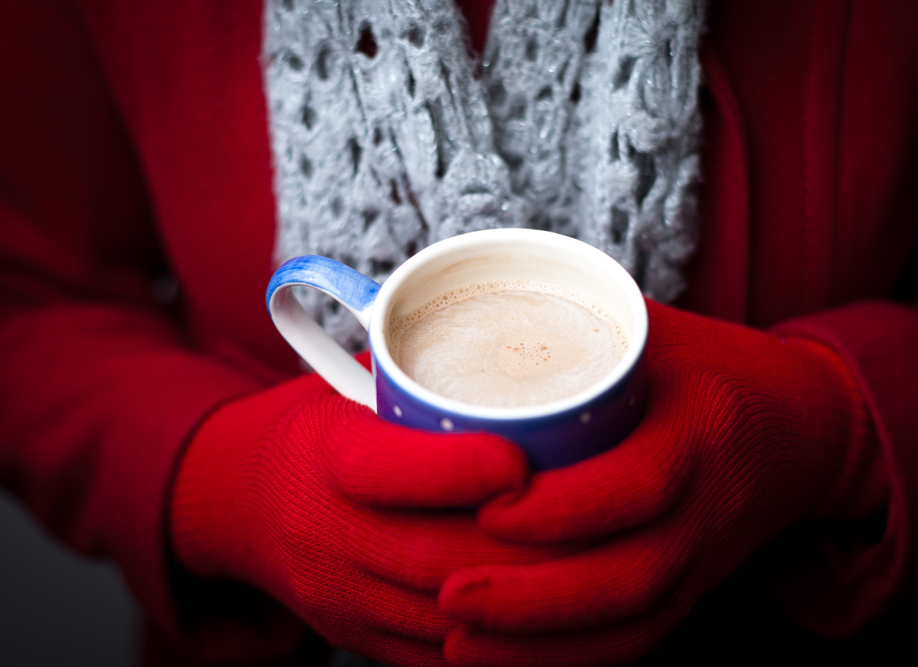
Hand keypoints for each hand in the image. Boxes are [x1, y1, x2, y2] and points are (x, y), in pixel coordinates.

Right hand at [170, 373, 567, 665]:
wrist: (246, 503)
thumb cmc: (328, 429)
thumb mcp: (356, 385)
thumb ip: (426, 373)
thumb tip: (527, 343)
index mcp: (324, 456)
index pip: (383, 469)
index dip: (459, 470)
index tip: (523, 461)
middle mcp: (325, 533)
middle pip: (432, 556)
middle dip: (522, 548)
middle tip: (595, 522)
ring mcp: (340, 597)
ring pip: (446, 619)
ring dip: (524, 603)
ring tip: (590, 571)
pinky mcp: (360, 638)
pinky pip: (439, 658)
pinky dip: (502, 642)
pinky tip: (551, 617)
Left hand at [439, 300, 886, 665]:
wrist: (804, 426)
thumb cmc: (711, 366)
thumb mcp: (653, 329)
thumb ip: (575, 325)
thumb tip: (463, 308)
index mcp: (703, 428)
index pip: (641, 485)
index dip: (563, 509)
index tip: (486, 507)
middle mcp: (711, 506)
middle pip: (631, 578)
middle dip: (533, 599)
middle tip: (445, 594)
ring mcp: (705, 559)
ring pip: (632, 627)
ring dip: (541, 646)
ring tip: (455, 640)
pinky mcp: (694, 589)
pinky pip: (638, 643)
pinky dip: (569, 661)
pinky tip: (502, 660)